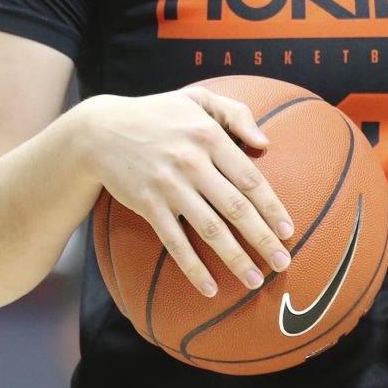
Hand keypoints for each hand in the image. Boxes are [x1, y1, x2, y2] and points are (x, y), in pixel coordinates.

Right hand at [74, 87, 293, 297]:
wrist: (99, 130)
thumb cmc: (158, 114)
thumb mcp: (198, 99)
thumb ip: (236, 114)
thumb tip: (265, 141)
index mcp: (210, 137)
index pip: (250, 179)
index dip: (272, 207)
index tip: (289, 230)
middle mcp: (192, 164)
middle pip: (236, 208)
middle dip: (263, 238)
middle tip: (283, 263)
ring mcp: (169, 187)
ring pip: (210, 229)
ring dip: (234, 258)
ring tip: (255, 281)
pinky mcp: (147, 205)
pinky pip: (174, 242)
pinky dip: (192, 267)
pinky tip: (209, 288)